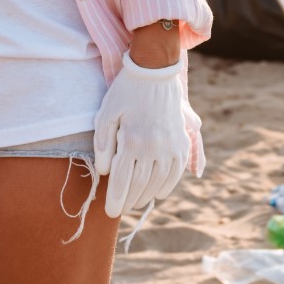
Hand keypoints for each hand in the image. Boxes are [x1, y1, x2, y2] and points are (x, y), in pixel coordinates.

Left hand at [94, 52, 190, 216]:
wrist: (155, 70)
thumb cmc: (126, 90)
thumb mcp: (106, 113)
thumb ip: (103, 144)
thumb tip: (105, 172)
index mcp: (132, 140)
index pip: (122, 181)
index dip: (115, 200)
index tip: (110, 213)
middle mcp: (153, 146)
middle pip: (139, 185)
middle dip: (128, 201)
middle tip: (121, 209)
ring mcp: (170, 144)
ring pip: (158, 182)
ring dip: (146, 196)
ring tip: (136, 201)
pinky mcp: (181, 141)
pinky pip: (176, 171)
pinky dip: (168, 185)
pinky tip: (159, 192)